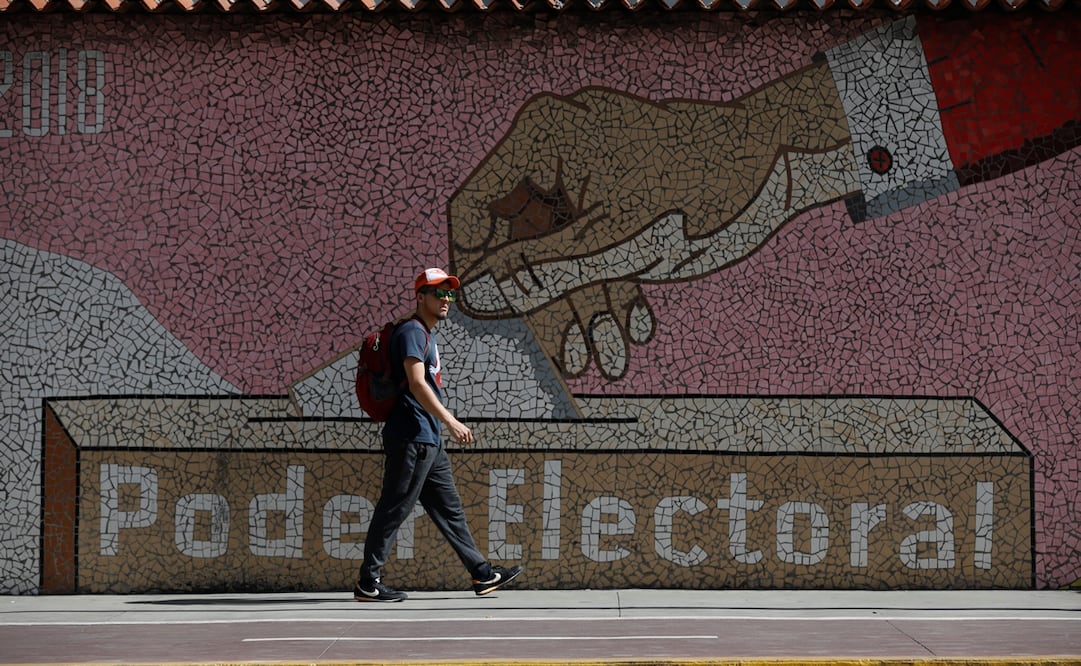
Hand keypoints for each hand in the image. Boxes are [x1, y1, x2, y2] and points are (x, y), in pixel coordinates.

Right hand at [446, 418, 472, 445]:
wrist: (452, 423)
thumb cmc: (457, 426)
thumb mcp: (463, 428)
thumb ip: (466, 433)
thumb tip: (466, 440)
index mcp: (468, 431)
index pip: (471, 439)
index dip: (469, 442)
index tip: (467, 443)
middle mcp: (466, 433)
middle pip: (468, 442)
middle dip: (465, 443)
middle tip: (462, 443)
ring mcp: (462, 435)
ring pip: (463, 443)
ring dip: (461, 443)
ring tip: (459, 440)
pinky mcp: (458, 437)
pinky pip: (459, 442)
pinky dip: (458, 442)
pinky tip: (456, 440)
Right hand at [448, 66, 852, 379]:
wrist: (776, 164)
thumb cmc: (698, 188)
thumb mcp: (613, 243)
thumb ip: (539, 271)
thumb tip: (474, 295)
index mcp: (540, 140)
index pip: (475, 211)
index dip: (478, 271)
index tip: (493, 322)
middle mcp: (553, 154)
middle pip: (522, 244)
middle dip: (553, 307)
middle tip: (572, 362)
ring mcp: (584, 177)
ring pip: (562, 255)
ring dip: (588, 309)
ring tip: (612, 359)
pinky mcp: (612, 198)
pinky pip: (593, 248)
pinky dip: (612, 288)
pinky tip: (636, 326)